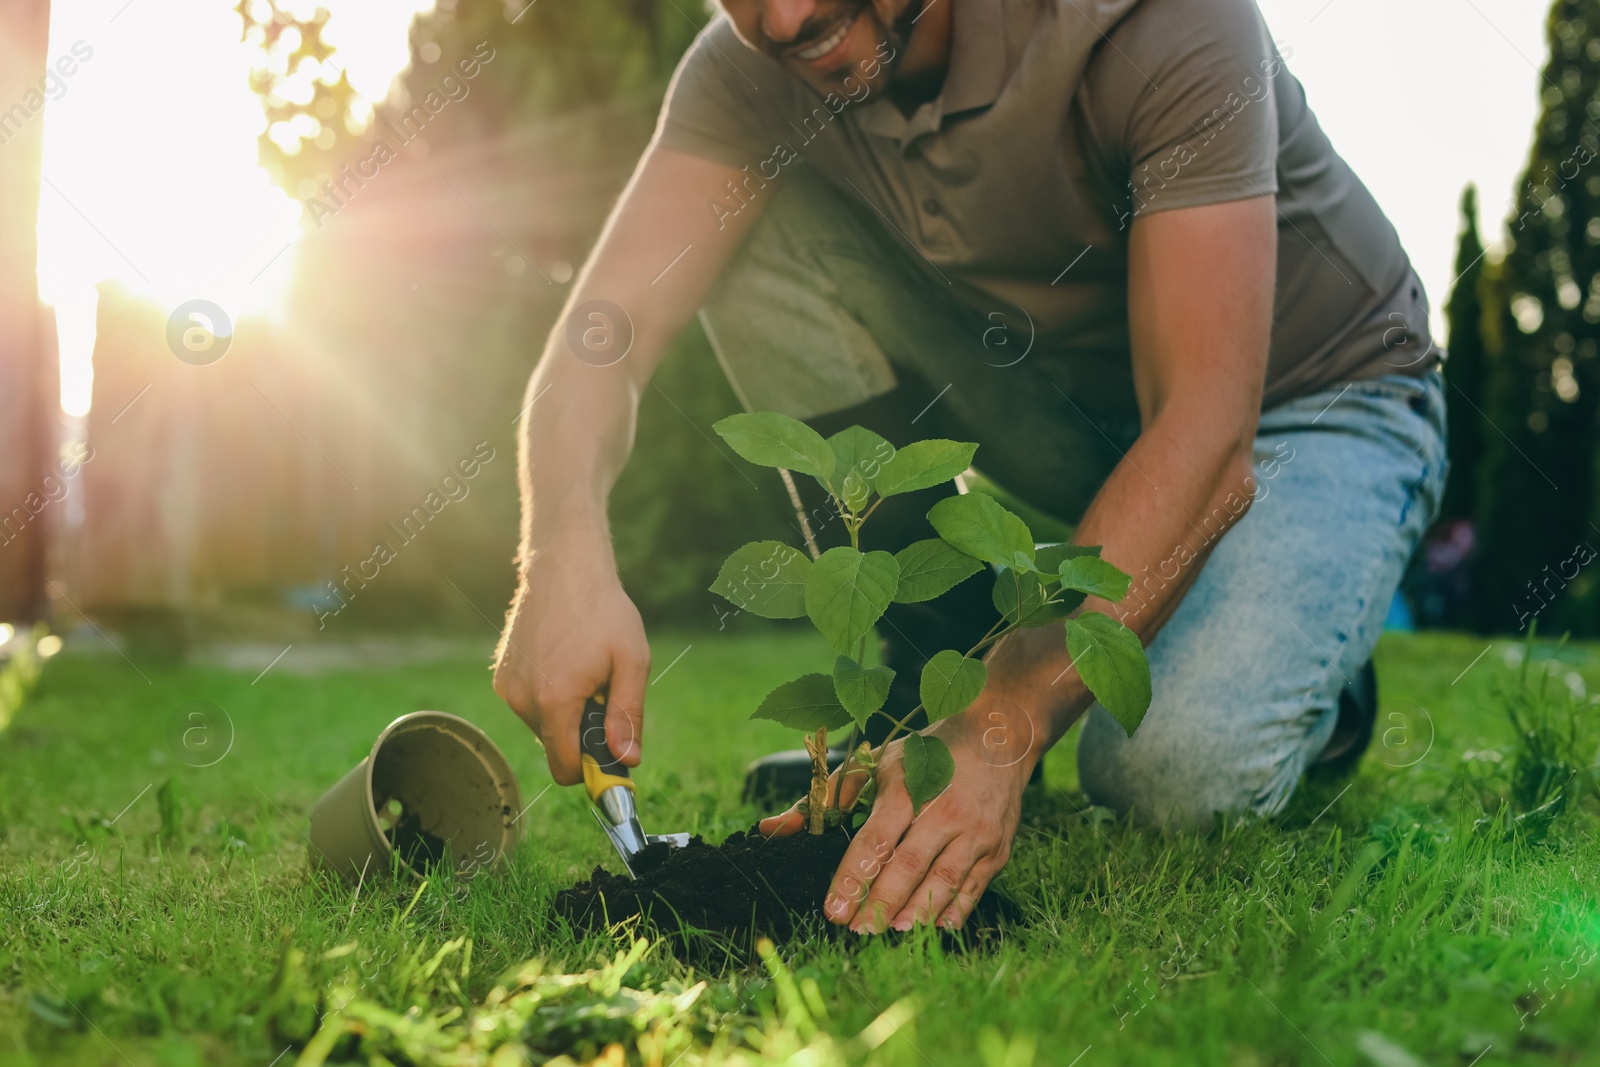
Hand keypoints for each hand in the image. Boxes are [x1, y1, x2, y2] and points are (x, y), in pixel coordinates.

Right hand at [493, 543, 648, 784]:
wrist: (565, 568)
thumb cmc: (604, 612)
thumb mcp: (631, 662)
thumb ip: (628, 715)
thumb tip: (627, 760)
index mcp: (555, 699)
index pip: (565, 768)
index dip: (592, 768)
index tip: (613, 754)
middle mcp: (523, 699)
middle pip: (556, 748)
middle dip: (583, 734)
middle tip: (603, 693)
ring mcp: (509, 687)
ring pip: (544, 726)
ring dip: (567, 713)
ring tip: (583, 671)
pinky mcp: (502, 676)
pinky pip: (530, 705)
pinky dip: (550, 696)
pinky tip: (563, 661)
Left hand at [759, 703, 1036, 930]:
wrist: (999, 736)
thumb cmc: (927, 754)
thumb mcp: (876, 763)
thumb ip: (825, 798)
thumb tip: (769, 828)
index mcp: (909, 788)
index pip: (876, 840)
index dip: (854, 877)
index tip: (833, 909)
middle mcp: (945, 810)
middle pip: (908, 866)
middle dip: (880, 903)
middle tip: (856, 930)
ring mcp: (976, 832)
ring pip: (944, 881)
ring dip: (916, 912)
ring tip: (891, 932)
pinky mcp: (996, 849)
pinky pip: (973, 888)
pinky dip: (953, 912)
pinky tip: (932, 928)